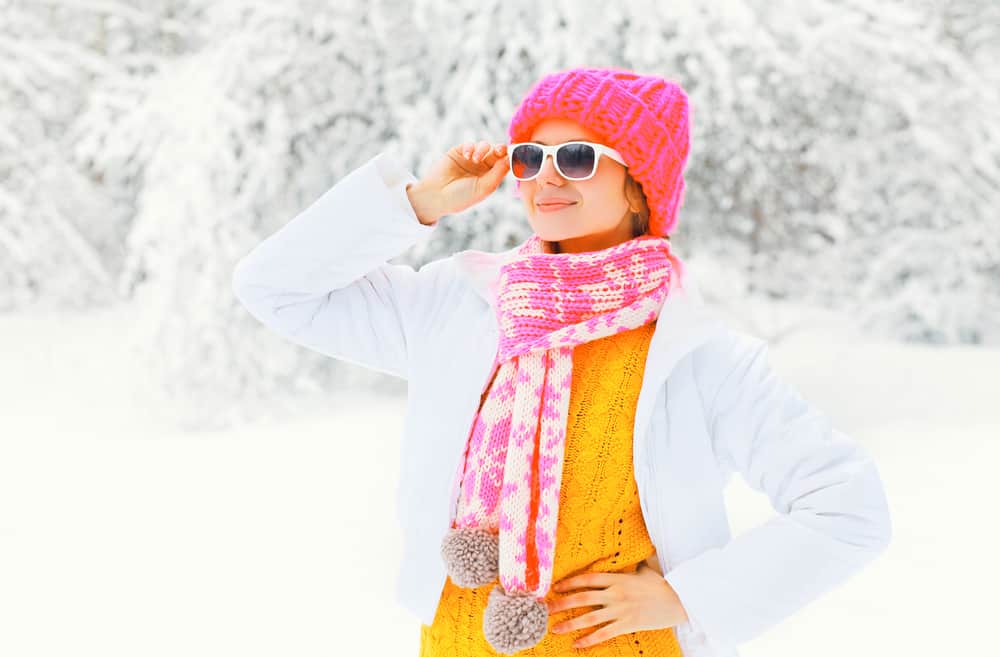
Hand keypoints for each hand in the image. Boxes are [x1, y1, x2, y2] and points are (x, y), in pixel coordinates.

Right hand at [406, 140, 509, 222]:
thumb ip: (498, 173)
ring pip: (484, 146)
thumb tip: (511, 158)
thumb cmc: (461, 197)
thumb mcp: (484, 188)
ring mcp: (470, 159)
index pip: (505, 164)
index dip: (510, 158)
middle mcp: (482, 167)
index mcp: (491, 177)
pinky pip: (470, 144)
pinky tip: (468, 156)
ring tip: (475, 159)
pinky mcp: (459, 152)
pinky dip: (471, 147)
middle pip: (496, 152)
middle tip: (500, 150)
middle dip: (500, 149)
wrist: (436, 196)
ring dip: (482, 149)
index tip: (515, 154)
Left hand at [547, 561, 688, 649]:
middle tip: (545, 608)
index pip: (587, 579)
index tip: (556, 587)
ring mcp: (621, 610)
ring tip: (555, 628)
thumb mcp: (644, 570)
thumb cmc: (662, 584)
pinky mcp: (627, 625)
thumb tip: (631, 554)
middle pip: (582, 598)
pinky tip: (577, 644)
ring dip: (570, 623)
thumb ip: (632, 564)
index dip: (570, 582)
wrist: (679, 600)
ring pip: (589, 617)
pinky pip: (604, 634)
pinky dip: (589, 640)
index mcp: (617, 578)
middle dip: (562, 603)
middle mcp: (615, 593)